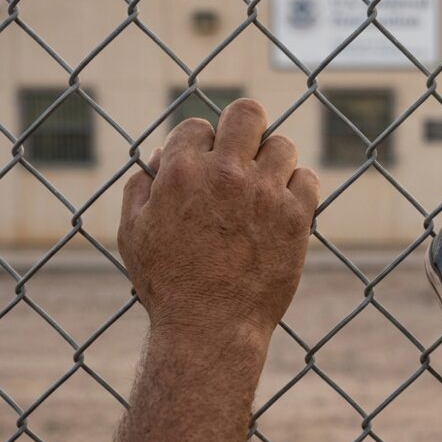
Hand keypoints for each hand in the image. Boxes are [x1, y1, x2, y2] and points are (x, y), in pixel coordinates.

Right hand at [117, 99, 318, 341]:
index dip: (200, 146)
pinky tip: (283, 205)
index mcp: (181, 171)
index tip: (205, 167)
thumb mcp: (134, 233)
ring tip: (263, 186)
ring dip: (272, 161)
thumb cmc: (168, 284)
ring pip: (282, 144)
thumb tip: (159, 156)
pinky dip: (297, 187)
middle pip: (247, 113)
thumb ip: (141, 186)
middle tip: (243, 152)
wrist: (210, 328)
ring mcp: (264, 193)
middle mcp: (226, 173)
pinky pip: (307, 178)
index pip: (198, 126)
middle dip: (244, 127)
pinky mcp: (295, 216)